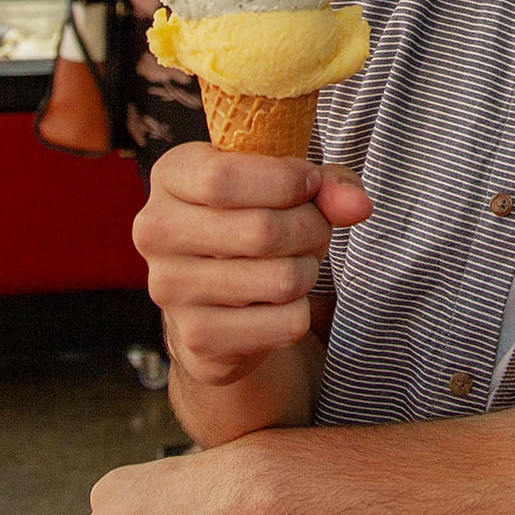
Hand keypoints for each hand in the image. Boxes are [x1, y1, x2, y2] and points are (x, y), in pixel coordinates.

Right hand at [135, 143, 371, 385]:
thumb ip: (327, 183)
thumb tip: (358, 206)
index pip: (223, 179)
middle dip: (311, 228)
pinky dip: (299, 311)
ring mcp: (170, 289)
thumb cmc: (252, 219)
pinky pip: (284, 323)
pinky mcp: (197, 337)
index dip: (285, 181)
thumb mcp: (286, 184)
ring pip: (280, 280)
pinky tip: (279, 301)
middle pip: (261, 231)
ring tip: (297, 263)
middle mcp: (156, 232)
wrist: (214, 296)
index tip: (310, 186)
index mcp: (170, 177)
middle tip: (315, 229)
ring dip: (308, 270)